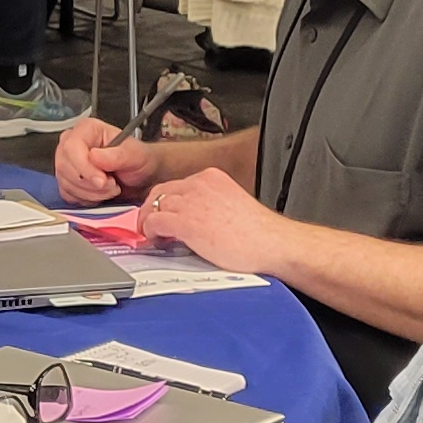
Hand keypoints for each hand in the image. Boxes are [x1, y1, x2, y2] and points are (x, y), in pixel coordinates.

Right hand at [51, 114, 161, 206]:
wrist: (140, 176)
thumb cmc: (137, 160)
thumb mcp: (135, 155)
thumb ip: (117, 155)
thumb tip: (94, 156)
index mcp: (87, 129)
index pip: (72, 147)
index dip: (84, 167)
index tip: (102, 181)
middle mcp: (72, 143)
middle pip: (64, 166)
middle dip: (90, 183)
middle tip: (112, 185)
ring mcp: (67, 162)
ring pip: (65, 183)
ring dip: (90, 193)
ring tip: (111, 188)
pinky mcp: (67, 181)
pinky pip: (67, 195)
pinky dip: (85, 199)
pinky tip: (100, 194)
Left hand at [138, 167, 283, 276]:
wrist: (272, 243)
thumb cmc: (259, 234)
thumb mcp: (231, 207)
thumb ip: (209, 207)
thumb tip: (192, 220)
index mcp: (212, 178)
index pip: (177, 185)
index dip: (166, 202)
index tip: (163, 214)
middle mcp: (199, 184)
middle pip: (161, 191)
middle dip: (152, 209)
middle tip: (150, 226)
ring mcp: (191, 201)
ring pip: (154, 206)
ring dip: (150, 222)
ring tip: (155, 237)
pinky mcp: (186, 222)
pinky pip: (154, 222)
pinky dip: (150, 233)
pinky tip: (159, 242)